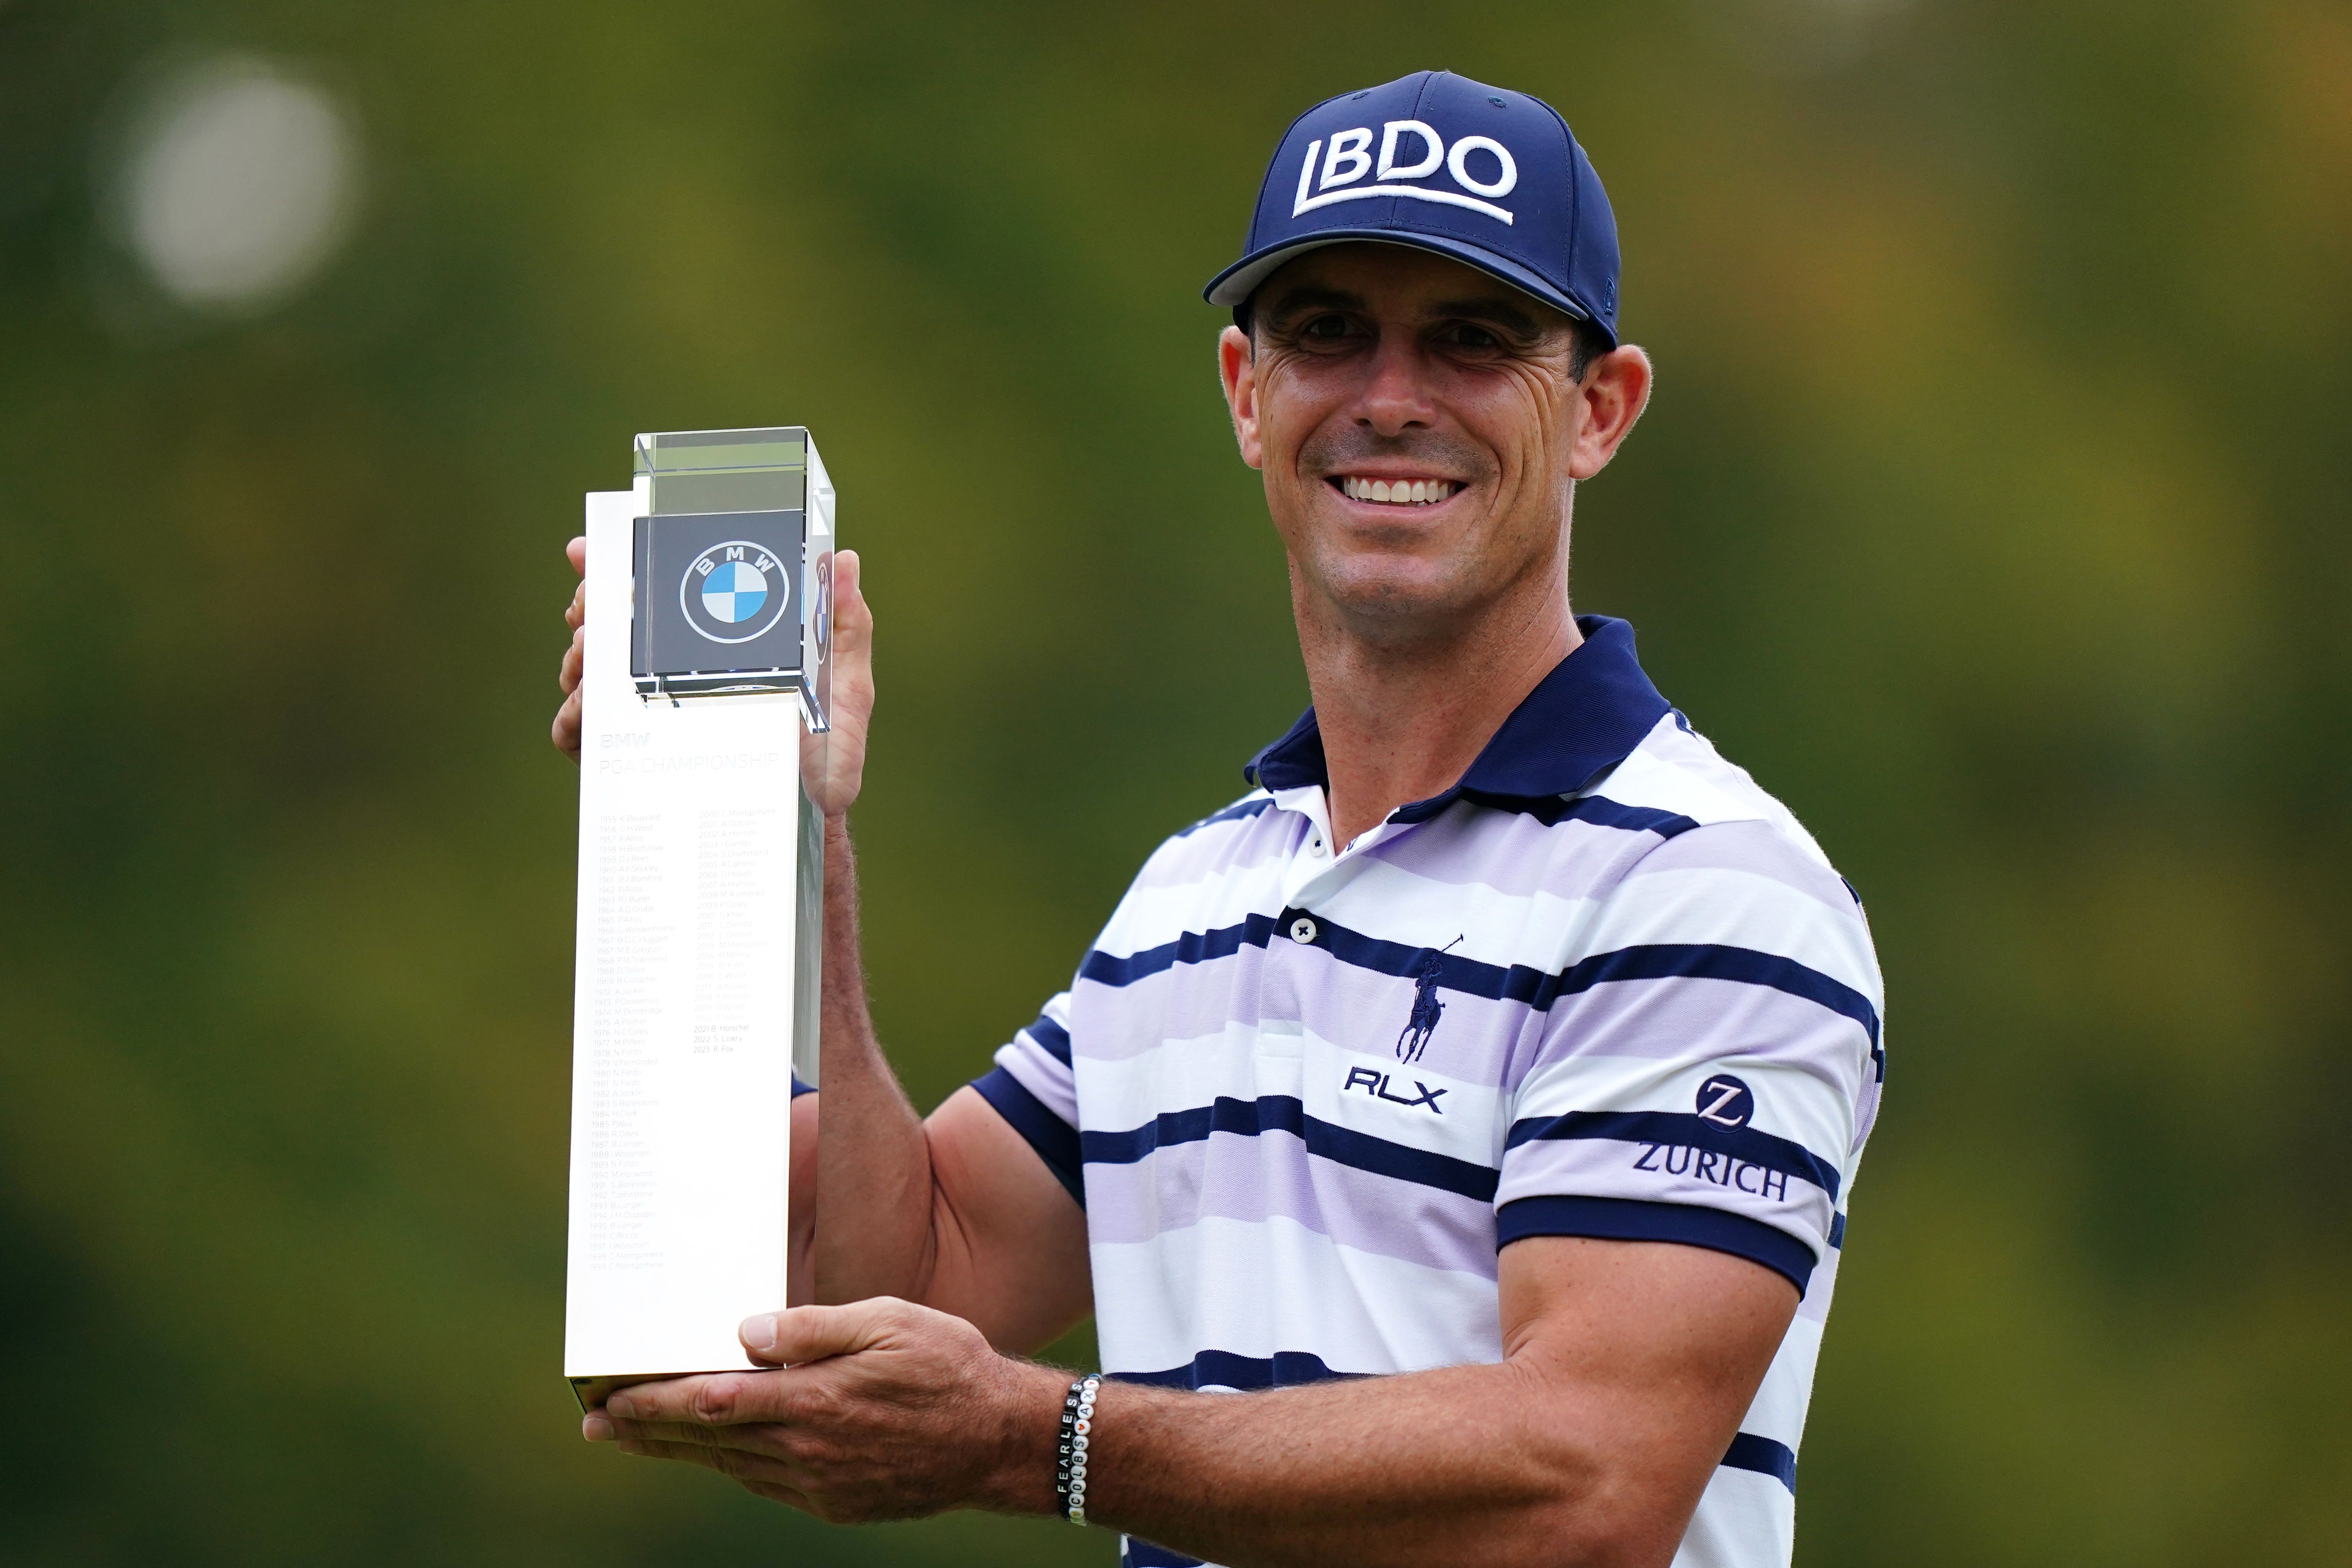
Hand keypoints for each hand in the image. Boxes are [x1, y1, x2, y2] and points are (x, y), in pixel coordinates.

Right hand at [551, 538, 875, 818]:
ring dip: (580, 661)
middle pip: (610, 625)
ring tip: (589, 657)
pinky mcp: (641, 756)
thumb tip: (845, 559)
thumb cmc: (829, 750)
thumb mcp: (846, 682)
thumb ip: (845, 623)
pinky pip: (586, 735)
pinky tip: (583, 716)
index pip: (656, 594)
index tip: (588, 551)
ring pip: (589, 673)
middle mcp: (677, 672)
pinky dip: (573, 721)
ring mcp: (653, 713)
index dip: (616, 565)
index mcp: (717, 644)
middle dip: (589, 610)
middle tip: (590, 613)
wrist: (810, 818)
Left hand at [582, 1297, 1061, 1522]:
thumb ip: (812, 1328)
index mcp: (812, 1402)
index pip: (710, 1402)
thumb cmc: (948, 1365)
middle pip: (707, 1440)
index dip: (652, 1402)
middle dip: (646, 1430)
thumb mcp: (887, 1321)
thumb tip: (743, 1329)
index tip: (608, 1398)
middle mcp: (805, 1451)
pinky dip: (730, 1466)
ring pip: (731, 1465)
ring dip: (680, 1450)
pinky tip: (716, 1453)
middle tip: (596, 1423)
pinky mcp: (836, 1501)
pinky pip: (767, 1483)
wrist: (1001, 1440)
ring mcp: (819, 1484)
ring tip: (638, 1436)